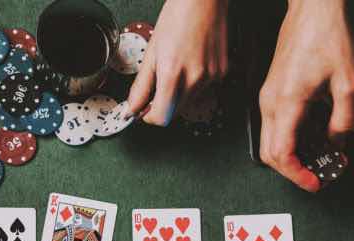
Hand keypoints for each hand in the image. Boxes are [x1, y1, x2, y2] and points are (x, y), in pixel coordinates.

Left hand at [127, 0, 228, 125]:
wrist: (204, 0)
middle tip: (157, 85)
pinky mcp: (221, 73)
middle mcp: (195, 80)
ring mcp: (211, 78)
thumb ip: (141, 85)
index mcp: (173, 74)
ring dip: (179, 93)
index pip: (161, 117)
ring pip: (189, 101)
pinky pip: (203, 89)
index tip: (145, 109)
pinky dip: (194, 83)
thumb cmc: (177, 17)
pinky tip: (192, 62)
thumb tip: (132, 107)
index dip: (150, 116)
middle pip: (175, 112)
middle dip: (163, 104)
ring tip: (177, 66)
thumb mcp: (152, 51)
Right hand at [259, 0, 353, 190]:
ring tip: (321, 157)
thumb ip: (345, 121)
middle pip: (270, 154)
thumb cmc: (330, 37)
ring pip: (270, 141)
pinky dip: (291, 139)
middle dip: (293, 171)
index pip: (281, 154)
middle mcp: (270, 101)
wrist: (314, 8)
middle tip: (319, 175)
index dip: (298, 175)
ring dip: (292, 156)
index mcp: (287, 102)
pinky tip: (314, 136)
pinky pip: (275, 125)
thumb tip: (337, 144)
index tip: (316, 182)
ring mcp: (268, 96)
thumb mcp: (350, 83)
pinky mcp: (273, 90)